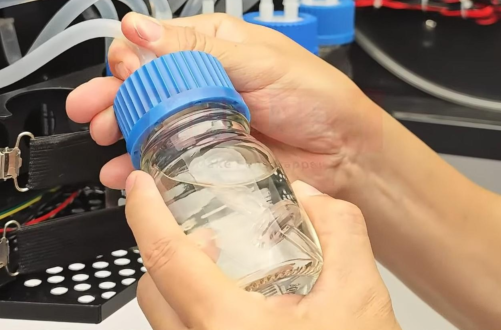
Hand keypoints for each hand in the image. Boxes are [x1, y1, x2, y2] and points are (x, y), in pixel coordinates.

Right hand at [66, 13, 379, 195]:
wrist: (346, 155)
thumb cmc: (316, 97)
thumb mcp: (259, 61)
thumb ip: (198, 49)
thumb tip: (142, 28)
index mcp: (213, 46)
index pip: (155, 44)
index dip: (130, 58)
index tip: (119, 71)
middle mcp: (202, 83)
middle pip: (142, 86)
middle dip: (111, 96)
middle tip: (92, 110)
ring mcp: (201, 122)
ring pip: (146, 123)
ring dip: (119, 131)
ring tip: (105, 139)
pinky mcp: (205, 159)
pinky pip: (163, 160)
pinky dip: (137, 166)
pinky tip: (123, 171)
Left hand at [124, 171, 400, 329]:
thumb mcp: (360, 298)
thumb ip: (338, 232)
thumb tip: (312, 198)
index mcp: (226, 328)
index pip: (164, 256)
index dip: (145, 211)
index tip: (140, 185)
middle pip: (153, 289)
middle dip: (170, 251)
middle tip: (205, 232)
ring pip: (164, 321)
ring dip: (184, 288)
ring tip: (230, 275)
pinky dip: (199, 318)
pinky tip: (243, 314)